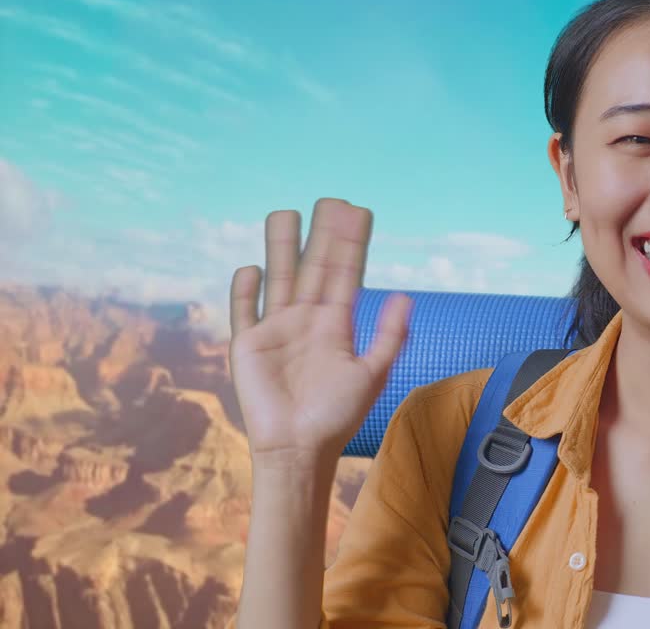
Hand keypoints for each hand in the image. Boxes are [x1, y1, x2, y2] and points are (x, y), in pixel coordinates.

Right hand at [228, 198, 411, 465]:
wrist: (299, 449)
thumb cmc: (337, 417)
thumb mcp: (371, 374)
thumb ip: (388, 336)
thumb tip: (404, 296)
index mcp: (335, 324)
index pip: (345, 273)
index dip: (351, 244)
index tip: (359, 213)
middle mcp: (306, 319)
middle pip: (313, 266)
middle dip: (321, 235)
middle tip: (329, 200)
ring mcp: (276, 329)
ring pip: (279, 277)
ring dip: (282, 247)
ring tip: (285, 214)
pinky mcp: (248, 344)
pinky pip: (244, 310)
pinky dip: (245, 289)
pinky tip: (253, 267)